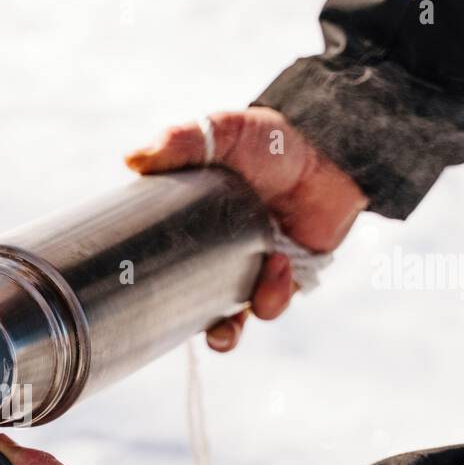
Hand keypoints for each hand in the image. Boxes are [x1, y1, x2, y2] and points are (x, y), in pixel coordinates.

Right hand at [125, 106, 366, 351]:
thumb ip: (181, 142)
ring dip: (231, 325)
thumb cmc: (272, 142)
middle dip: (188, 330)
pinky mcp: (284, 280)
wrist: (331, 152)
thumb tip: (133, 161)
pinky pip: (270, 305)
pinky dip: (272, 295)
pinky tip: (278, 265)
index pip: (161, 265)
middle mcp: (217, 257)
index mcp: (192, 229)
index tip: (139, 297)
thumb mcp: (223, 132)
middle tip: (197, 332)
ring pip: (232, 320)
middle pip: (192, 308)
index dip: (149, 286)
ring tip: (246, 300)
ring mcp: (249, 271)